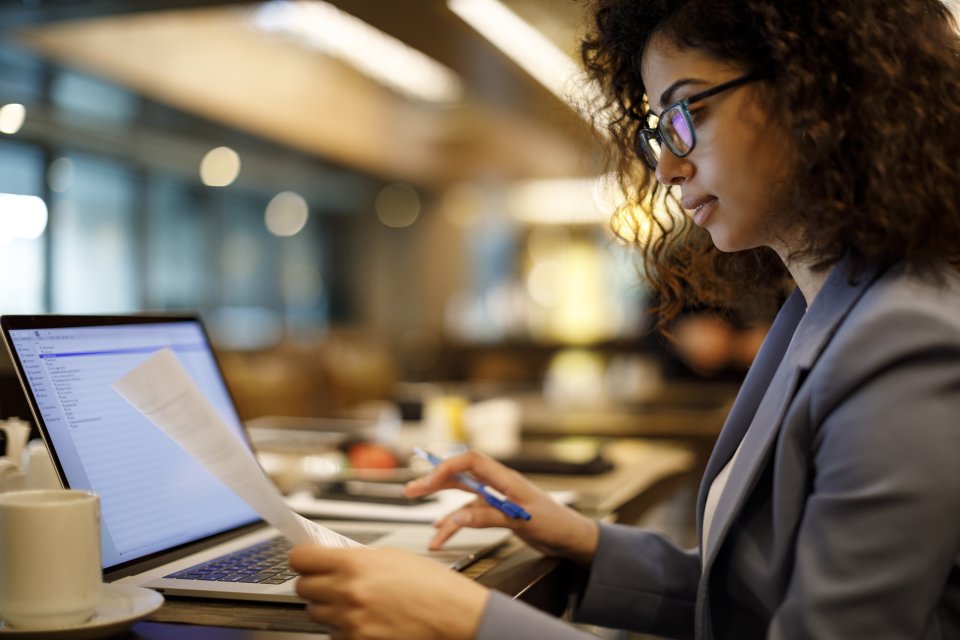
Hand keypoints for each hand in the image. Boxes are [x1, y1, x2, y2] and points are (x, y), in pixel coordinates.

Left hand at [290, 545, 487, 639]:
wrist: (455, 618)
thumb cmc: (433, 587)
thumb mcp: (394, 557)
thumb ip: (358, 558)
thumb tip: (335, 559)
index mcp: (355, 565)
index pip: (301, 559)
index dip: (303, 557)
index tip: (306, 558)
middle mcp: (348, 595)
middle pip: (303, 588)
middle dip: (314, 583)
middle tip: (331, 580)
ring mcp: (351, 624)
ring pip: (317, 614)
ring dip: (329, 607)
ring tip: (355, 602)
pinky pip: (334, 635)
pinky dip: (344, 629)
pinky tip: (365, 620)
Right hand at [404, 450, 598, 565]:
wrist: (571, 538)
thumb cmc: (554, 522)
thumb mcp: (520, 520)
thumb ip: (488, 516)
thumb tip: (457, 517)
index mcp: (505, 478)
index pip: (470, 461)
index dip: (448, 466)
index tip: (429, 480)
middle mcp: (498, 484)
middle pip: (460, 476)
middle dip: (435, 481)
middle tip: (411, 490)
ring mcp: (496, 498)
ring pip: (462, 497)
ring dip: (441, 506)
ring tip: (421, 513)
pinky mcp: (497, 512)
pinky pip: (469, 514)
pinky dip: (454, 523)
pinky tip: (442, 530)